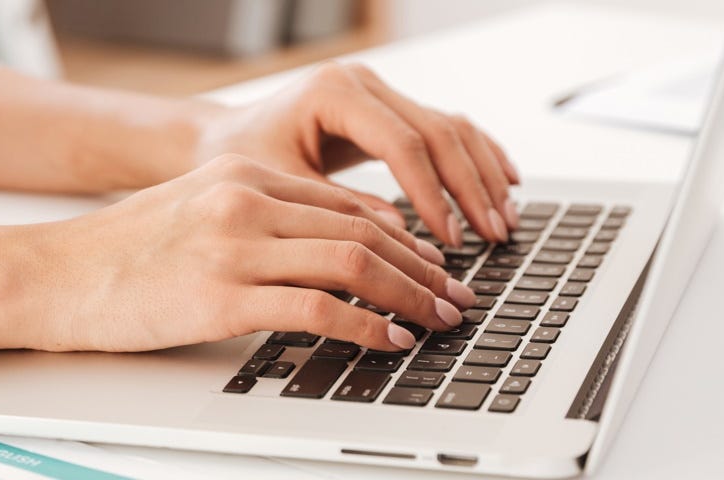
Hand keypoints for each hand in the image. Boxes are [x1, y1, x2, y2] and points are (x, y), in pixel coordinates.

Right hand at [23, 155, 477, 352]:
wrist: (53, 276)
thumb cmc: (117, 253)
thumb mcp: (193, 211)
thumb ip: (255, 217)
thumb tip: (325, 246)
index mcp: (241, 175)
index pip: (345, 201)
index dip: (402, 236)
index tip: (431, 265)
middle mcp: (244, 201)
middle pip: (363, 229)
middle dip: (421, 267)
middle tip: (455, 296)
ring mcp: (234, 248)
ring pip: (352, 263)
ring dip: (408, 295)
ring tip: (437, 320)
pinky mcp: (221, 297)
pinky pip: (316, 310)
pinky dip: (364, 327)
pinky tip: (387, 340)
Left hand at [196, 62, 521, 246]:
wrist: (219, 140)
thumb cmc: (240, 160)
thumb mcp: (283, 188)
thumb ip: (341, 210)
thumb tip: (404, 240)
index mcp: (334, 93)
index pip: (402, 143)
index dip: (431, 193)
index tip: (451, 236)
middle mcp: (363, 84)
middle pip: (437, 132)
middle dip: (470, 187)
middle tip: (492, 235)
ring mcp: (379, 92)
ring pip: (450, 128)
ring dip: (482, 175)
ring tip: (503, 222)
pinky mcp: (388, 109)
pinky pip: (444, 129)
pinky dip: (477, 158)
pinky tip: (504, 186)